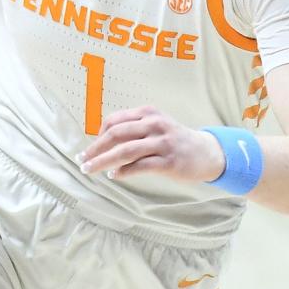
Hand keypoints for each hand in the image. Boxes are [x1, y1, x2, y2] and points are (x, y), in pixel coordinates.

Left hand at [78, 106, 225, 183]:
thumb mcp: (156, 126)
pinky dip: (124, 172)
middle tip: (82, 159)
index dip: (98, 134)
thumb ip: (134, 129)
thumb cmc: (175, 140)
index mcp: (149, 113)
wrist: (207, 153)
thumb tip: (103, 142)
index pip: (115, 120)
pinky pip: (140, 166)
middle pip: (116, 134)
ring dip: (103, 161)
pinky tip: (115, 176)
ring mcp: (163, 143)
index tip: (90, 147)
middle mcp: (155, 124)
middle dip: (95, 148)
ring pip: (125, 151)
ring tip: (90, 169)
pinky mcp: (169, 161)